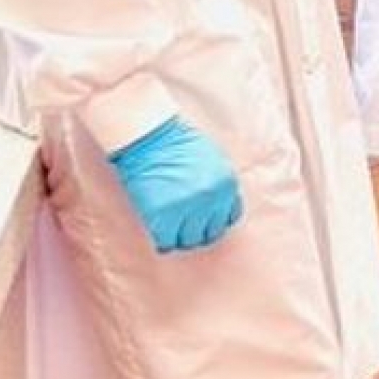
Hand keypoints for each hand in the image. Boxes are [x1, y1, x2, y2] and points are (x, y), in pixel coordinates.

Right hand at [107, 115, 242, 252]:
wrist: (150, 136)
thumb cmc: (179, 146)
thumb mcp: (214, 161)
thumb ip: (220, 186)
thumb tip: (219, 213)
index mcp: (227, 185)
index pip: (228, 219)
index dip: (212, 220)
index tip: (200, 218)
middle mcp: (212, 199)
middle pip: (209, 234)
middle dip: (197, 230)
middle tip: (182, 223)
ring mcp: (187, 208)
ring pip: (188, 241)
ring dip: (179, 236)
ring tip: (168, 224)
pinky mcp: (161, 215)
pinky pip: (165, 242)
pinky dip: (161, 239)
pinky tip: (157, 227)